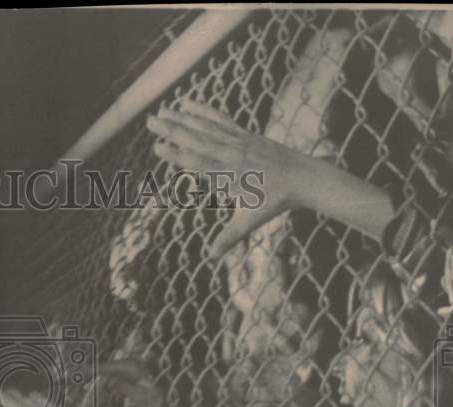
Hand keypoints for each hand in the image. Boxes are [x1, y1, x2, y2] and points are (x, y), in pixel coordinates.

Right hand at [146, 99, 311, 255]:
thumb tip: (212, 256)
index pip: (199, 164)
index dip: (177, 155)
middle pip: (197, 140)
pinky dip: (203, 111)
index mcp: (230, 176)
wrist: (302, 177)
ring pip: (206, 127)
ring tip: (162, 111)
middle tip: (150, 121)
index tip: (158, 147)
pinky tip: (188, 104)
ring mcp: (238, 142)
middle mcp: (232, 155)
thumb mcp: (250, 220)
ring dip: (182, 118)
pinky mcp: (244, 134)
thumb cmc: (274, 201)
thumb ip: (229, 236)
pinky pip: (220, 120)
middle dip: (173, 130)